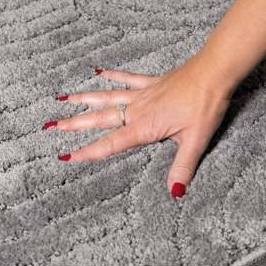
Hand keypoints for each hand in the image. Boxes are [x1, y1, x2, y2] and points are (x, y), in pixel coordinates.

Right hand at [47, 61, 230, 197]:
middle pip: (100, 118)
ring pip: (107, 97)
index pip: (111, 143)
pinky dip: (113, 75)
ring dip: (84, 99)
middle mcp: (137, 109)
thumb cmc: (205, 105)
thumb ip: (182, 167)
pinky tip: (99, 72)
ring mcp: (143, 94)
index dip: (88, 152)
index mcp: (144, 126)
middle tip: (52, 126)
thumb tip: (174, 192)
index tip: (66, 156)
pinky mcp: (152, 82)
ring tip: (63, 99)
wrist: (213, 73)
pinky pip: (127, 78)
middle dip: (75, 124)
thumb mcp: (196, 140)